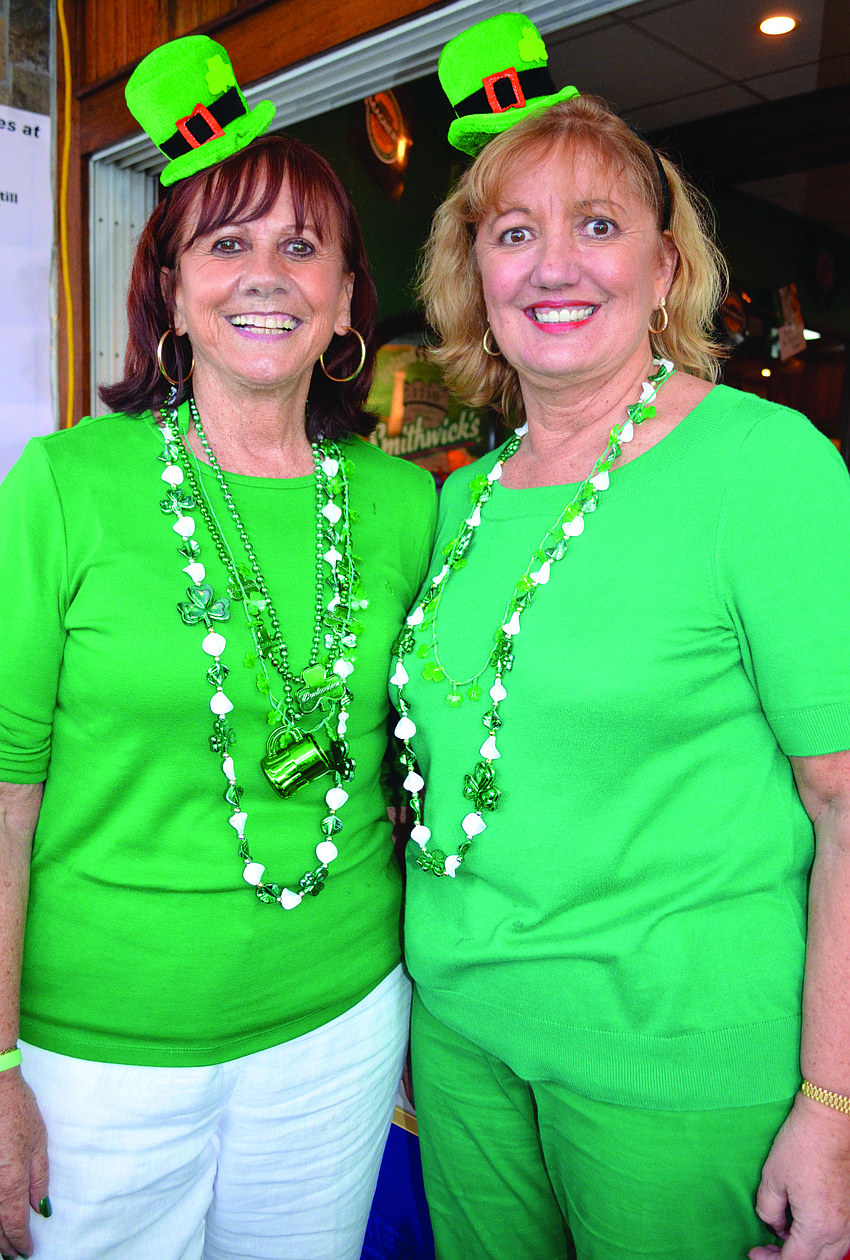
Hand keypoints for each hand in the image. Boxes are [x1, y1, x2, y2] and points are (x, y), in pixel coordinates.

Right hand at [0, 1069, 47, 1257]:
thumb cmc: (18, 1110)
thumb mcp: (39, 1142)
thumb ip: (39, 1179)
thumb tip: (42, 1209)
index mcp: (11, 1180)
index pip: (15, 1223)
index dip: (20, 1241)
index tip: (27, 1252)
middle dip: (3, 1245)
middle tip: (14, 1256)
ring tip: (1, 1246)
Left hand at [748, 1092, 849, 1259]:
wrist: (831, 1121)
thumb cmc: (801, 1146)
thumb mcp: (772, 1178)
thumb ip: (768, 1210)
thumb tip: (775, 1225)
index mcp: (818, 1227)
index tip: (755, 1252)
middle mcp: (840, 1231)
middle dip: (788, 1259)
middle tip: (767, 1249)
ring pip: (830, 1254)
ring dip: (807, 1251)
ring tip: (784, 1237)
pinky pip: (839, 1239)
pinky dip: (821, 1240)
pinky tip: (804, 1225)